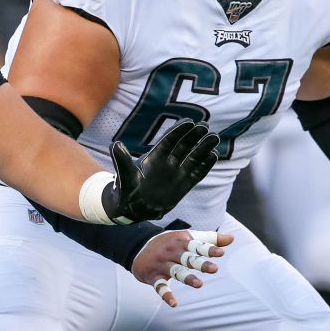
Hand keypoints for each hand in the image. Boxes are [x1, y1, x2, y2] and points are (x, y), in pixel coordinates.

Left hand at [104, 121, 219, 223]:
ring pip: (193, 157)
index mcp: (154, 157)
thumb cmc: (127, 189)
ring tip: (214, 138)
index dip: (178, 131)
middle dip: (195, 136)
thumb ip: (122, 160)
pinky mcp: (184, 185)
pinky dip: (205, 165)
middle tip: (206, 126)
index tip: (189, 122)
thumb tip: (115, 145)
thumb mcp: (124, 175)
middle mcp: (168, 162)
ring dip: (204, 148)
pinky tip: (214, 155)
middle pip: (184, 146)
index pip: (169, 140)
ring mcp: (177, 173)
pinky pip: (197, 173)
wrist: (134, 208)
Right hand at [130, 220, 232, 306]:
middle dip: (200, 264)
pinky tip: (174, 304)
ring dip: (186, 278)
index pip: (197, 246)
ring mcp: (162, 264)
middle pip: (188, 258)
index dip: (209, 249)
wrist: (138, 246)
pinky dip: (166, 295)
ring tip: (199, 284)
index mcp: (181, 242)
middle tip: (214, 269)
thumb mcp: (188, 238)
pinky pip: (160, 286)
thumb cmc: (171, 243)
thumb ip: (210, 239)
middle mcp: (171, 252)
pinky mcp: (153, 276)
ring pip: (176, 271)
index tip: (221, 253)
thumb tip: (232, 238)